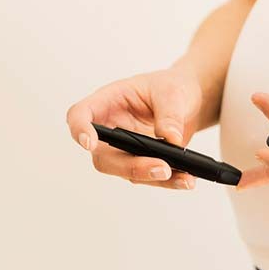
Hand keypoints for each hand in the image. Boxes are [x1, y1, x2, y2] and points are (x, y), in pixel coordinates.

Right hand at [66, 67, 202, 189]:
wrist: (188, 100)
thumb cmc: (171, 88)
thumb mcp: (172, 91)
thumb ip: (169, 113)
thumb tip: (171, 139)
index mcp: (107, 102)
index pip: (80, 115)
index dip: (80, 130)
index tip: (90, 143)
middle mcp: (110, 128)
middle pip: (103, 156)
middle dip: (130, 166)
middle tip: (161, 168)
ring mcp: (123, 150)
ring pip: (126, 172)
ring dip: (153, 177)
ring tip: (183, 178)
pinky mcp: (141, 163)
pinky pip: (149, 177)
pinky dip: (169, 181)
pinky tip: (186, 180)